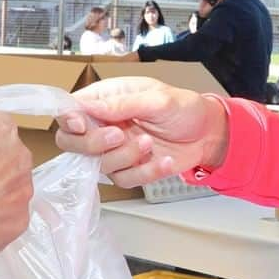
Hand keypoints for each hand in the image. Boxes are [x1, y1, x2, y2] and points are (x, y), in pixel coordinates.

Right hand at [55, 77, 228, 187]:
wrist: (208, 133)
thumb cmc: (185, 108)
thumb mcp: (157, 99)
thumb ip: (122, 104)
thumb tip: (87, 106)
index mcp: (106, 99)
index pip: (70, 109)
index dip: (69, 119)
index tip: (82, 125)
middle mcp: (105, 125)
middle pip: (72, 142)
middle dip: (93, 144)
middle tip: (119, 135)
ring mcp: (116, 149)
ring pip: (99, 165)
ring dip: (126, 157)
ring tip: (150, 142)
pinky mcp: (130, 169)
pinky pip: (125, 179)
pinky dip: (146, 172)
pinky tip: (164, 160)